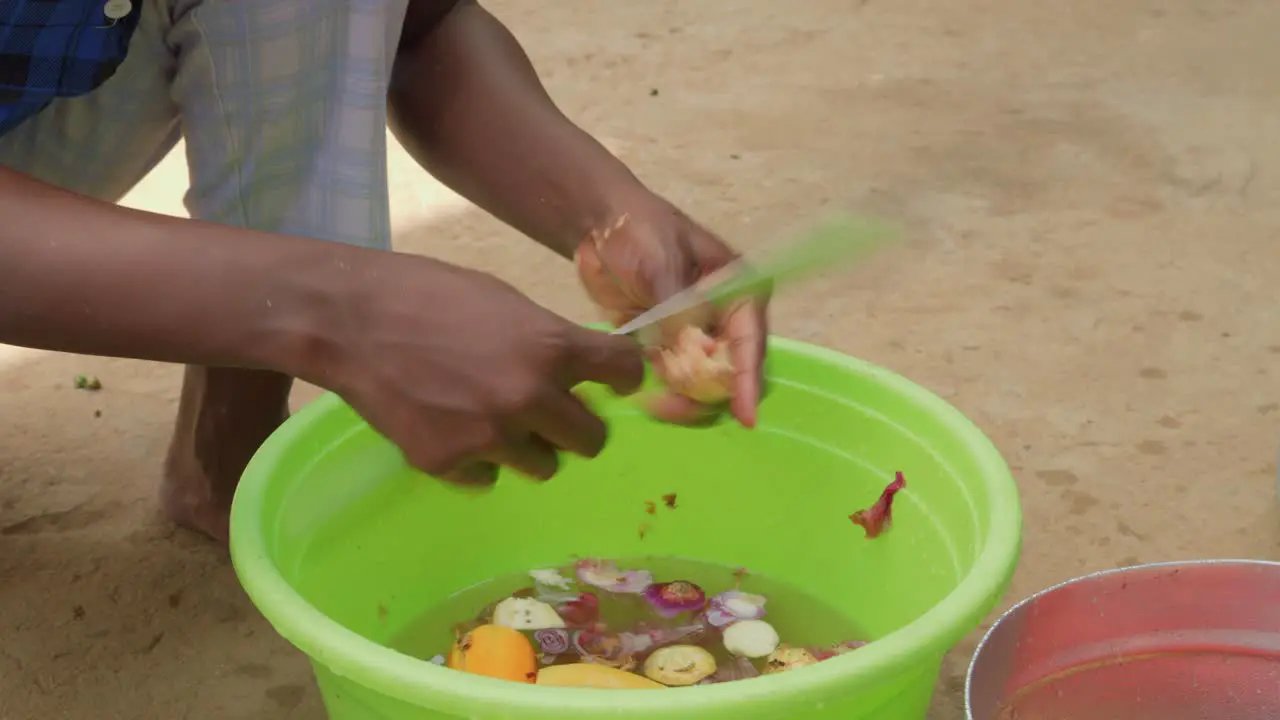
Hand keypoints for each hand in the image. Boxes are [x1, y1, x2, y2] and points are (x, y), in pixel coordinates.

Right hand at [304, 253, 644, 484]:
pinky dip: (478, 460)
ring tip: (492, 417)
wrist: (349, 320)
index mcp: (550, 347)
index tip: (610, 381)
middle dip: (577, 425)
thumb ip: (549, 339)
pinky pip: (488, 477)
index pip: (625, 373)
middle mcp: (529, 399)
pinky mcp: (448, 464)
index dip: (622, 376)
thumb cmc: (428, 295)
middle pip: (592, 439)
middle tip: (552, 411)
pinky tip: (452, 427)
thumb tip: (581, 369)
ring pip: (543, 465)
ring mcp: (488, 437)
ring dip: (529, 446)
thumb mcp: (505, 302)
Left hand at [574, 195, 768, 426]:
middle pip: (728, 371)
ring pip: (700, 383)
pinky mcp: (664, 346)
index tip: (746, 417)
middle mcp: (723, 319)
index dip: (748, 381)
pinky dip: (661, 393)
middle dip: (709, 396)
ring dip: (682, 400)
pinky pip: (670, 380)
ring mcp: (693, 336)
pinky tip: (645, 399)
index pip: (750, 342)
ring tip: (654, 404)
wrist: (599, 224)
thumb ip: (678, 306)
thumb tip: (691, 349)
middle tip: (676, 409)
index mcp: (739, 290)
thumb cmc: (640, 230)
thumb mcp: (662, 262)